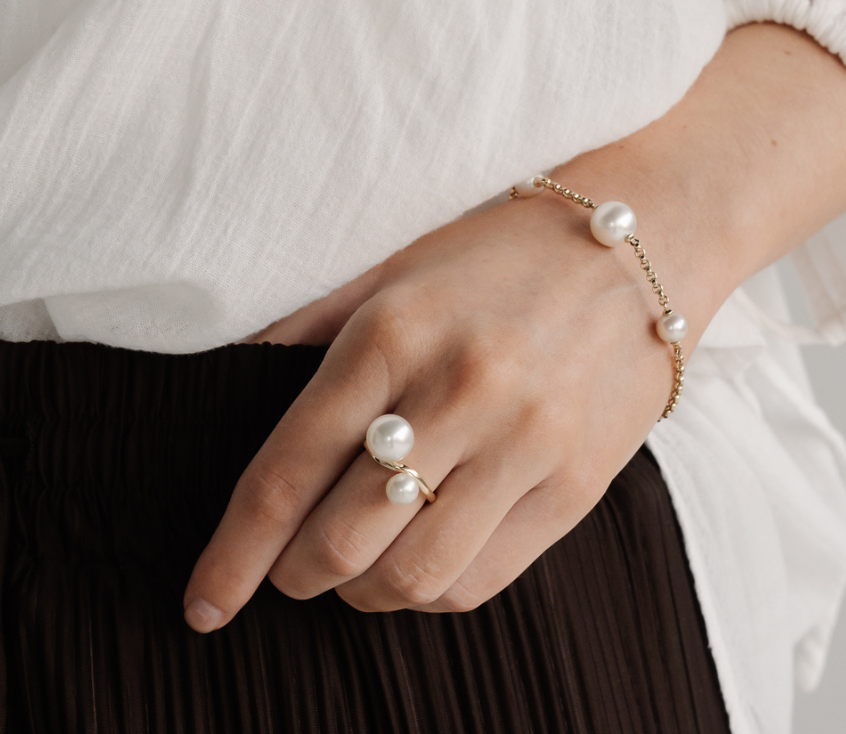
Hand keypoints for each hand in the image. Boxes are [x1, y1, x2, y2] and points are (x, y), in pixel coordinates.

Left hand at [183, 182, 703, 628]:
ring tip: (354, 569)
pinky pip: (482, 581)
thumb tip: (233, 373)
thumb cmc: (501, 252)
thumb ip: (311, 323)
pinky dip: (430, 592)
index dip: (233, 553)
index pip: (288, 470)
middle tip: (287, 570)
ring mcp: (525, 443)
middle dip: (293, 577)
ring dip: (362, 593)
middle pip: (341, 540)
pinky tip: (418, 562)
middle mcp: (457, 391)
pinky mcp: (577, 485)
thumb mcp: (397, 264)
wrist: (641, 243)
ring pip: (412, 578)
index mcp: (392, 333)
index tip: (204, 602)